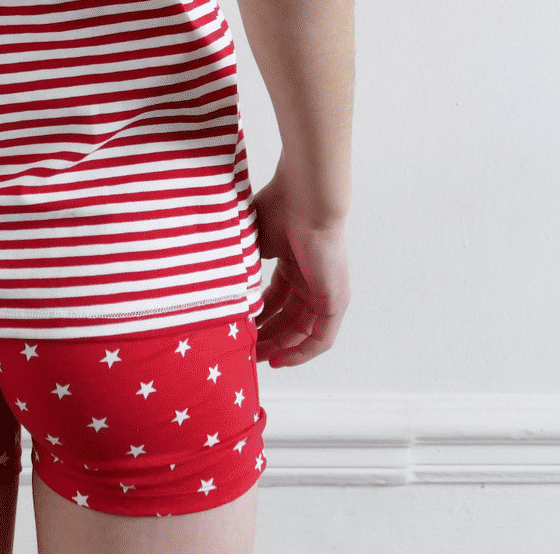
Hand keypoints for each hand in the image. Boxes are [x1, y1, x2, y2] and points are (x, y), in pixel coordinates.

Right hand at [250, 175, 349, 368]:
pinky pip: (321, 337)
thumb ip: (243, 266)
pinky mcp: (335, 301)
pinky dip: (301, 352)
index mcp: (292, 263)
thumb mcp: (253, 243)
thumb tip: (225, 289)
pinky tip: (280, 359)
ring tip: (258, 359)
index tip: (240, 329)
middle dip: (268, 336)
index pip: (276, 299)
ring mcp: (324, 291)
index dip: (258, 316)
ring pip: (303, 331)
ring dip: (282, 347)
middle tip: (247, 350)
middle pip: (288, 318)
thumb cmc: (278, 209)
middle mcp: (310, 279)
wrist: (304, 200)